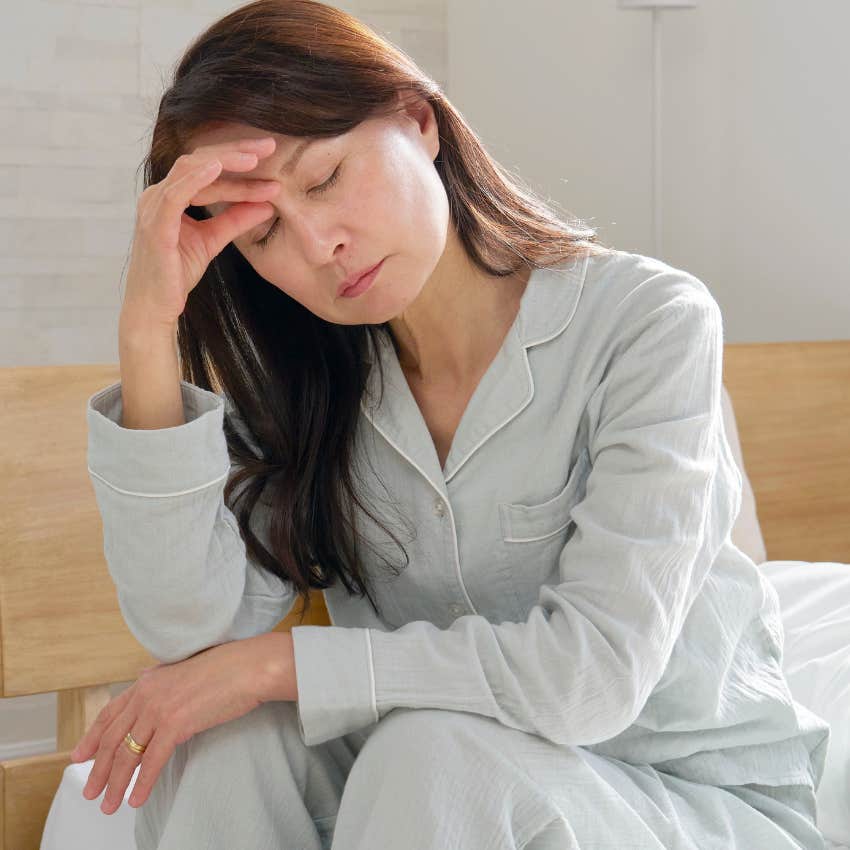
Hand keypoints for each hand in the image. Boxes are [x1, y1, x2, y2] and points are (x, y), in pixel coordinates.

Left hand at [69, 633, 291, 813]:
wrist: (248, 667)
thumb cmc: (227, 669)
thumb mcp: (185, 673)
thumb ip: (165, 687)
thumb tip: (156, 701)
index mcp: (148, 680)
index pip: (110, 713)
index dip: (91, 737)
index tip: (79, 757)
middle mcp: (147, 693)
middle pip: (113, 738)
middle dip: (99, 769)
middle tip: (90, 792)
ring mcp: (159, 708)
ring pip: (127, 754)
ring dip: (115, 784)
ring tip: (109, 804)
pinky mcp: (176, 723)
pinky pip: (152, 761)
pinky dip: (141, 784)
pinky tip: (136, 799)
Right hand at [121, 134, 278, 329]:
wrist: (154, 307)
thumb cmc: (176, 274)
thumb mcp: (213, 240)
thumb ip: (236, 220)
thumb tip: (266, 205)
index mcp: (170, 196)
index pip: (208, 169)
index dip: (239, 162)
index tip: (269, 157)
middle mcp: (159, 195)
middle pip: (200, 161)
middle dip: (235, 152)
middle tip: (268, 146)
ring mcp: (154, 207)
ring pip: (191, 171)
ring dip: (224, 162)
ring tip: (254, 159)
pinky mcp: (156, 225)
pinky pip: (176, 193)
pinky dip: (198, 177)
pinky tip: (218, 167)